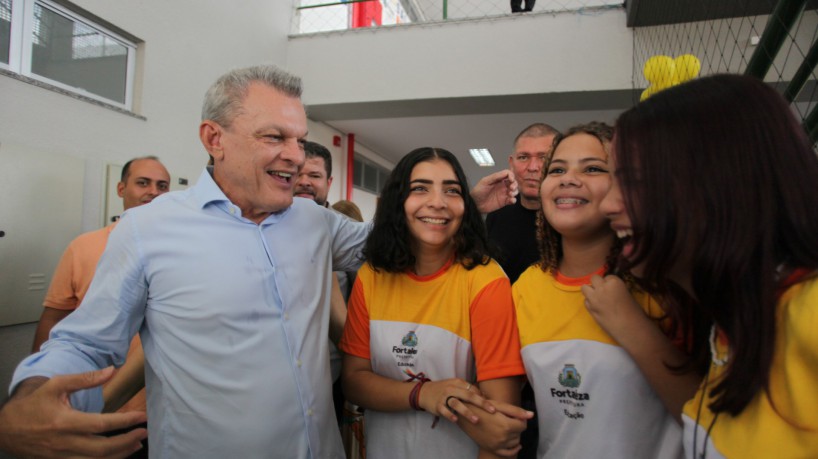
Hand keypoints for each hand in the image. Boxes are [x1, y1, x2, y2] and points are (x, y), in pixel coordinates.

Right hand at [0, 367, 147, 458]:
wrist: (7, 429)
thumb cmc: (33, 404)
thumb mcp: (56, 385)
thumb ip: (84, 378)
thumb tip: (111, 370)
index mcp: (64, 422)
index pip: (102, 424)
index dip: (125, 421)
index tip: (142, 417)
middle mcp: (64, 443)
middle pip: (103, 448)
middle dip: (127, 441)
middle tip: (144, 432)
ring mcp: (61, 456)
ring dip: (119, 455)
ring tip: (135, 444)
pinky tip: (116, 455)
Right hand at [418, 379, 493, 423]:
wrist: (424, 392)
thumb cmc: (444, 390)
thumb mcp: (455, 386)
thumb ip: (468, 390)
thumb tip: (484, 397)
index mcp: (458, 382)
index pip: (473, 390)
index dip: (483, 398)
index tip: (493, 406)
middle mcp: (452, 388)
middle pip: (468, 395)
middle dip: (481, 403)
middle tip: (492, 411)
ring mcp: (444, 397)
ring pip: (457, 404)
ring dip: (467, 412)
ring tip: (476, 420)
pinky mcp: (437, 405)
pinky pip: (444, 410)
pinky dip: (450, 415)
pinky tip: (456, 420)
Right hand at [461, 399, 529, 456]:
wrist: (466, 414)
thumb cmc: (483, 406)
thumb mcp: (500, 405)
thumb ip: (516, 411)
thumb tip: (532, 415)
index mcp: (506, 425)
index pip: (523, 425)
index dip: (520, 419)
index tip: (514, 415)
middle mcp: (503, 437)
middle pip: (519, 433)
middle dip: (517, 426)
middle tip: (508, 419)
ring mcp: (498, 444)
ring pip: (515, 442)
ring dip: (514, 435)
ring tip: (507, 427)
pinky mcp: (493, 448)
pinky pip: (508, 453)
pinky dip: (514, 449)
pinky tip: (516, 445)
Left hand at [471, 169, 517, 213]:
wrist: (475, 204)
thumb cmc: (477, 192)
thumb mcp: (485, 181)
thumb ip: (495, 176)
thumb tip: (506, 173)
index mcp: (497, 179)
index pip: (508, 174)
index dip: (511, 176)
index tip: (511, 180)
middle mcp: (502, 186)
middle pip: (513, 182)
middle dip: (515, 184)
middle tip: (511, 188)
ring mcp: (503, 194)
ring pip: (514, 191)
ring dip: (515, 192)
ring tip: (511, 194)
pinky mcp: (504, 202)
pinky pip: (512, 200)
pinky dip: (514, 200)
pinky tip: (511, 200)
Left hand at [581, 274, 649, 344]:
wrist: (630, 328)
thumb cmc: (634, 311)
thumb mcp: (627, 293)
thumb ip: (616, 288)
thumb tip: (610, 288)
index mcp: (614, 282)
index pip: (608, 276)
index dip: (610, 283)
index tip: (614, 289)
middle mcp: (602, 288)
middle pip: (594, 278)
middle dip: (598, 283)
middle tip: (604, 291)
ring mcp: (594, 298)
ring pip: (585, 287)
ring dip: (590, 291)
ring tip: (597, 297)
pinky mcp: (589, 308)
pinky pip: (585, 301)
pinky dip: (590, 302)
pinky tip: (597, 307)